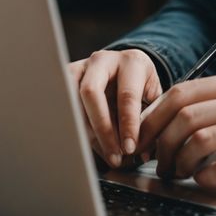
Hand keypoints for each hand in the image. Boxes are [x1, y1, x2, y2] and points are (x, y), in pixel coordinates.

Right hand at [69, 49, 162, 166]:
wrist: (124, 66)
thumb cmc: (140, 84)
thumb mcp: (152, 95)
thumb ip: (150, 119)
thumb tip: (144, 153)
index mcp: (131, 62)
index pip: (127, 95)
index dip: (128, 124)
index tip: (129, 148)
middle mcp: (103, 60)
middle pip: (91, 93)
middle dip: (101, 129)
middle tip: (114, 155)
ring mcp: (80, 68)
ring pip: (72, 101)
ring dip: (85, 132)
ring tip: (101, 154)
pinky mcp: (64, 79)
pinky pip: (63, 105)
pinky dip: (73, 128)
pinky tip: (85, 145)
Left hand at [136, 69, 215, 189]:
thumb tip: (173, 118)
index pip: (182, 92)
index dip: (153, 117)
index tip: (141, 138)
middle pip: (184, 117)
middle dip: (160, 144)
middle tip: (157, 163)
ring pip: (198, 141)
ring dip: (177, 164)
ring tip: (177, 175)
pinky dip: (202, 179)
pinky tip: (203, 182)